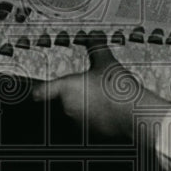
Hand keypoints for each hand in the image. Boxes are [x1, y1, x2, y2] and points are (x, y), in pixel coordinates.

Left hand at [32, 31, 170, 141]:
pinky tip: (110, 110)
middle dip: (74, 95)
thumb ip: (96, 47)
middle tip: (90, 87)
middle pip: (63, 101)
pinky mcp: (91, 134)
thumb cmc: (117, 89)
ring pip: (76, 113)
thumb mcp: (106, 61)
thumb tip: (94, 36)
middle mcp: (67, 108)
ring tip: (104, 98)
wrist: (133, 114)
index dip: (38, 91)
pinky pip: (89, 124)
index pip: (41, 92)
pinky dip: (96, 118)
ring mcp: (78, 123)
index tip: (36, 91)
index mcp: (66, 89)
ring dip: (85, 107)